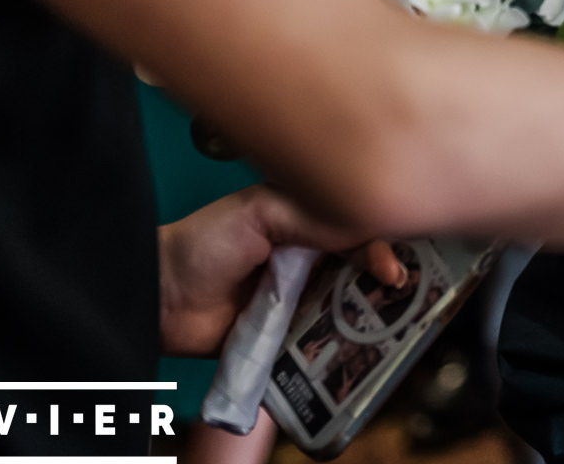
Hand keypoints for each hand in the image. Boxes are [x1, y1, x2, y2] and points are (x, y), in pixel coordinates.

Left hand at [158, 185, 404, 357]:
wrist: (160, 299)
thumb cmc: (203, 244)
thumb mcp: (263, 211)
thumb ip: (316, 217)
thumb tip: (370, 236)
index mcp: (310, 226)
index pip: (361, 234)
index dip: (383, 250)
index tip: (393, 271)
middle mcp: (311, 265)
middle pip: (362, 275)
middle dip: (387, 287)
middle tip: (403, 301)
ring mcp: (301, 305)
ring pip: (348, 311)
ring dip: (368, 319)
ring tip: (387, 329)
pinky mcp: (288, 342)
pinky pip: (322, 346)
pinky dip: (340, 349)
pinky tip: (357, 352)